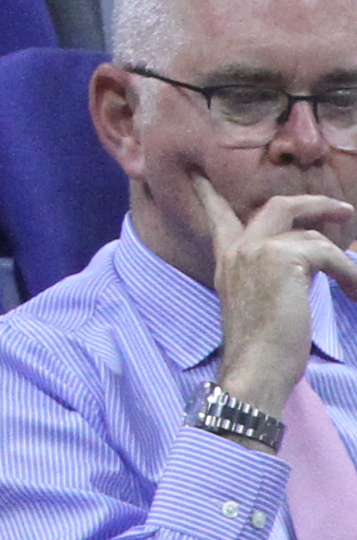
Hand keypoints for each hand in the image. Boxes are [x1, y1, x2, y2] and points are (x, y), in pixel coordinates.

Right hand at [198, 173, 356, 413]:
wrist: (256, 366)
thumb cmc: (261, 347)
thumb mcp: (259, 301)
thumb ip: (271, 274)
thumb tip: (305, 262)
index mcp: (227, 258)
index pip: (218, 215)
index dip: (212, 193)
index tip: (199, 173)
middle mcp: (239, 248)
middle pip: (278, 206)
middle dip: (314, 204)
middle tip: (342, 210)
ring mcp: (259, 249)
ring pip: (312, 234)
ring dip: (343, 259)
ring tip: (354, 284)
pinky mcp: (284, 258)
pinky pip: (329, 254)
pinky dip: (349, 273)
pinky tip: (353, 293)